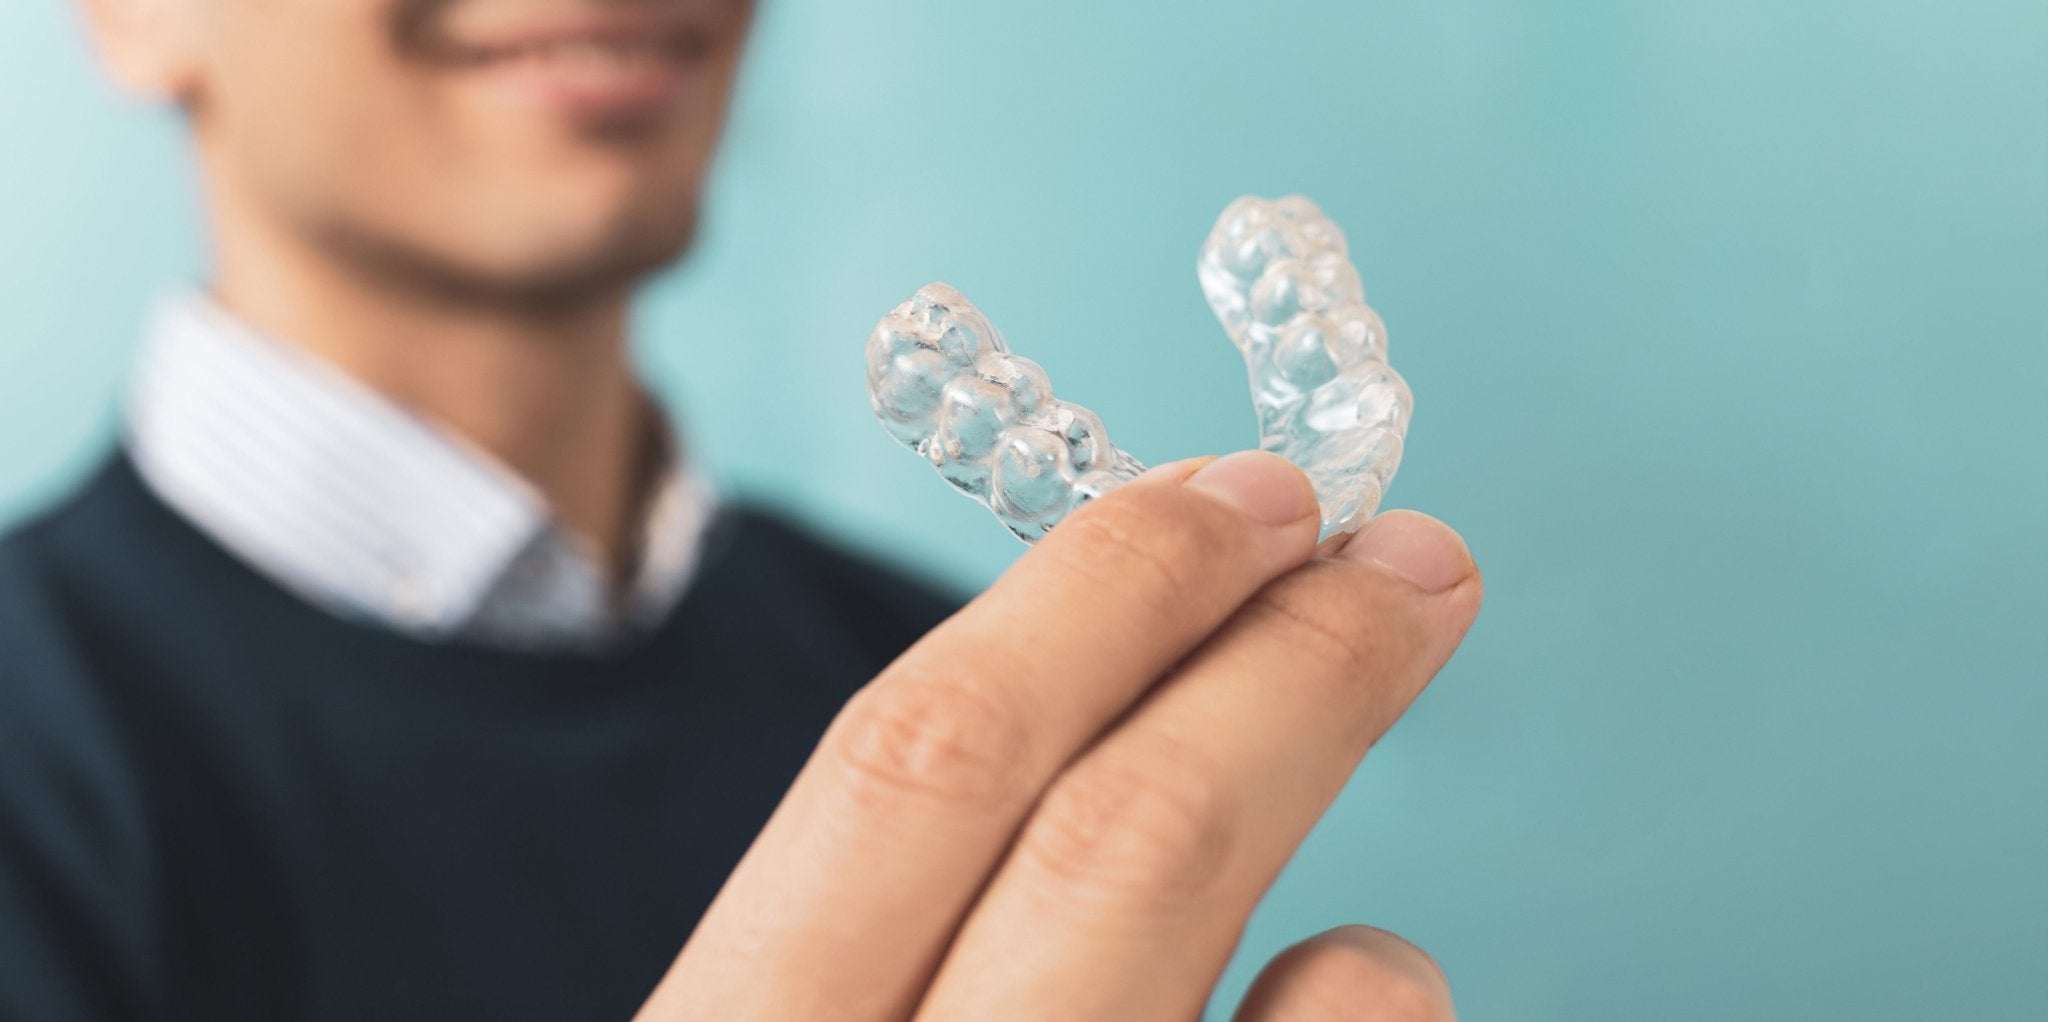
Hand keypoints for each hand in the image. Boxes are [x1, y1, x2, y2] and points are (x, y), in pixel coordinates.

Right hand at [637, 451, 1482, 1019]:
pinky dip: (1368, 988)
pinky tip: (1337, 975)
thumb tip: (1083, 688)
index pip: (917, 764)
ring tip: (1364, 725)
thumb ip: (860, 907)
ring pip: (1301, 977)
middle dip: (1288, 656)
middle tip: (1404, 555)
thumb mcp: (769, 1002)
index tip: (1236, 494)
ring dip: (1341, 830)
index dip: (1097, 594)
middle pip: (1125, 842)